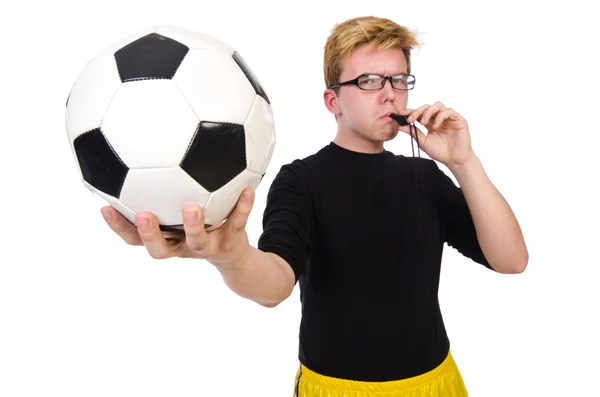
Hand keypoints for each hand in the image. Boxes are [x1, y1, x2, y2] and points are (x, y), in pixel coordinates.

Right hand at [100, 187, 255, 266]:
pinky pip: (237, 223)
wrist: (234, 255)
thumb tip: (142, 148)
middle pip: (159, 249)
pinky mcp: (232, 240)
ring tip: (191, 208)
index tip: (104, 207)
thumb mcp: (179, 211)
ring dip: (193, 226)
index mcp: (165, 238)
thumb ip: (162, 188)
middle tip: (143, 214)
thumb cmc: (200, 226)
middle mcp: (182, 246)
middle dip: (149, 234)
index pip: (133, 238)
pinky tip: (248, 190)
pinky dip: (243, 207)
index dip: (118, 227)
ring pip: (197, 242)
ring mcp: (207, 246)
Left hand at [396, 102, 475, 166]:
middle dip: (417, 111)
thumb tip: (400, 126)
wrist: (454, 160)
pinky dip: (440, 116)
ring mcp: (449, 118)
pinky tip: (435, 126)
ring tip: (423, 123)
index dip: (410, 111)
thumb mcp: (423, 142)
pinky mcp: (458, 119)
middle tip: (411, 119)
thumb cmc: (440, 152)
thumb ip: (414, 132)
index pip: (419, 113)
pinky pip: (448, 111)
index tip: (400, 114)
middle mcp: (439, 118)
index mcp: (430, 123)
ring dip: (428, 112)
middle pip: (427, 107)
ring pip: (437, 105)